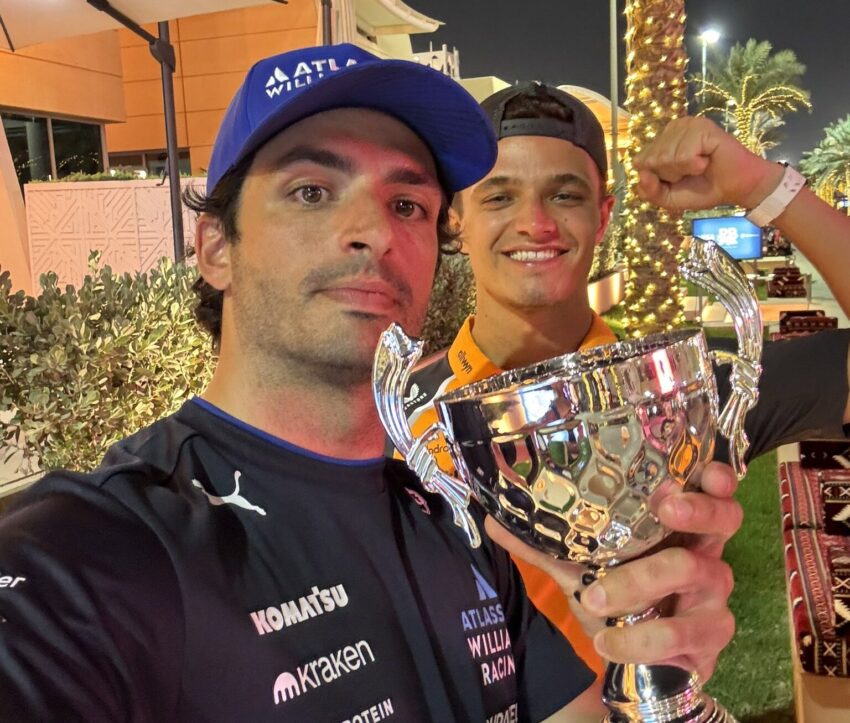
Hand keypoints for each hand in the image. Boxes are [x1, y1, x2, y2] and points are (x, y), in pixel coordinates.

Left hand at [485, 461, 742, 682]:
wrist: (633, 659)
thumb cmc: (619, 596)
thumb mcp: (580, 565)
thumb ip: (544, 543)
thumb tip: (493, 518)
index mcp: (677, 522)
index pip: (713, 487)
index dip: (715, 475)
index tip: (701, 469)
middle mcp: (704, 549)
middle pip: (725, 517)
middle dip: (696, 508)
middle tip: (665, 506)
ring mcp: (712, 593)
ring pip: (693, 572)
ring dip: (639, 582)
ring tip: (592, 599)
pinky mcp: (710, 636)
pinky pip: (682, 634)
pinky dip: (639, 639)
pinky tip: (607, 643)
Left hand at [634, 116, 782, 211]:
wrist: (734, 189)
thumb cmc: (701, 189)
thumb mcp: (667, 197)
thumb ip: (648, 190)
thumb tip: (640, 172)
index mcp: (660, 141)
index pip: (639, 162)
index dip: (657, 179)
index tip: (677, 178)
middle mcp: (671, 128)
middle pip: (651, 161)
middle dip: (671, 175)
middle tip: (691, 172)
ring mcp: (686, 124)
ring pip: (665, 157)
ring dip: (684, 171)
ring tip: (700, 166)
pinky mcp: (701, 127)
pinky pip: (683, 155)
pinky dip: (695, 166)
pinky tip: (707, 160)